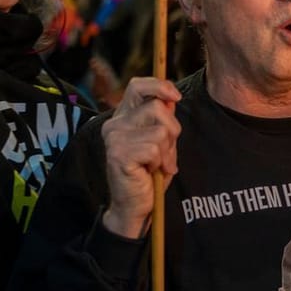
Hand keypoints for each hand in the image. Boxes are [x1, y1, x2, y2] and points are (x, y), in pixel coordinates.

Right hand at [99, 77, 181, 238]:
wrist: (136, 204)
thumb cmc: (149, 171)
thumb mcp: (161, 140)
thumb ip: (163, 119)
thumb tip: (172, 98)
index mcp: (123, 116)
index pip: (138, 86)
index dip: (159, 86)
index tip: (175, 98)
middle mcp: (114, 124)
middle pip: (158, 108)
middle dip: (173, 130)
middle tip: (166, 151)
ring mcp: (114, 138)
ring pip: (160, 130)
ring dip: (167, 150)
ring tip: (157, 163)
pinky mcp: (118, 154)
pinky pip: (154, 148)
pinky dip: (160, 161)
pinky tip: (150, 170)